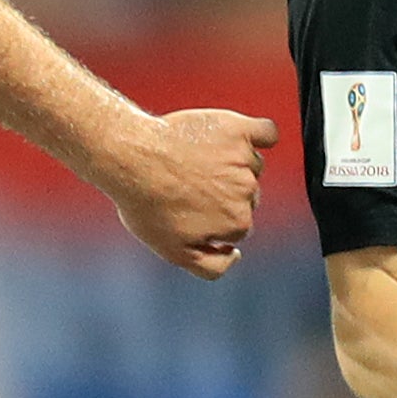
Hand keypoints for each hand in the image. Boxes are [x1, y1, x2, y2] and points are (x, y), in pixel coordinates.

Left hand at [94, 106, 274, 279]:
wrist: (130, 157)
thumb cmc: (147, 204)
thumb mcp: (173, 252)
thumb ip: (212, 267)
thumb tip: (236, 256)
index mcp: (237, 223)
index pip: (237, 226)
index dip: (213, 220)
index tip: (188, 209)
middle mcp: (248, 192)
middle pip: (247, 196)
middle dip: (223, 193)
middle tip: (187, 185)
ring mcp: (243, 159)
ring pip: (251, 165)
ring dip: (232, 165)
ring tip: (194, 161)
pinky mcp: (238, 130)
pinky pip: (266, 133)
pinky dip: (259, 136)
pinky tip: (242, 139)